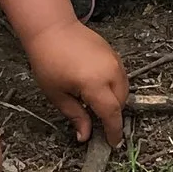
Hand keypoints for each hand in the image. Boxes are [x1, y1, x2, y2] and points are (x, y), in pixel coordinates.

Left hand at [24, 19, 127, 144]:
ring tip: (96, 105)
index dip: (113, 131)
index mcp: (94, 84)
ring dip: (115, 101)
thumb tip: (85, 135)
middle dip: (112, 115)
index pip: (111, 113)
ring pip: (124, 89)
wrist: (52, 28)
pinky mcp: (114, 54)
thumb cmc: (48, 60)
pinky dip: (114, 87)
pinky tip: (98, 88)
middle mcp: (110, 72)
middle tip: (97, 123)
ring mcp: (114, 61)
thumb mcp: (56, 94)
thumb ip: (75, 115)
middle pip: (121, 102)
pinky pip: (121, 76)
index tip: (113, 143)